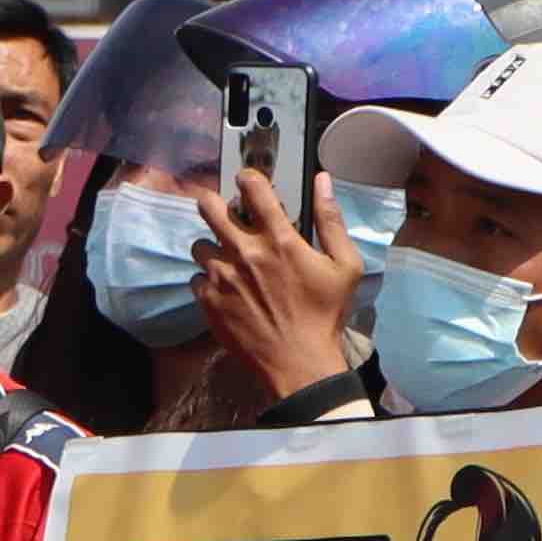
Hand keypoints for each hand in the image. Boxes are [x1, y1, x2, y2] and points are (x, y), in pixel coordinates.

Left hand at [199, 162, 356, 404]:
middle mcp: (244, 252)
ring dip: (212, 247)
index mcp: (279, 240)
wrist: (299, 361)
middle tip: (225, 213)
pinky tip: (227, 289)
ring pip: (199, 244)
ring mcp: (222, 276)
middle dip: (215, 203)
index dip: (247, 178)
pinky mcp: (207, 300)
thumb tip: (322, 181)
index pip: (254, 190)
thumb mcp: (345, 266)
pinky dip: (208, 280)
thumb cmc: (326, 313)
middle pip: (209, 207)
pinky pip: (196, 277)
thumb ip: (331, 220)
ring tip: (230, 260)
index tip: (247, 180)